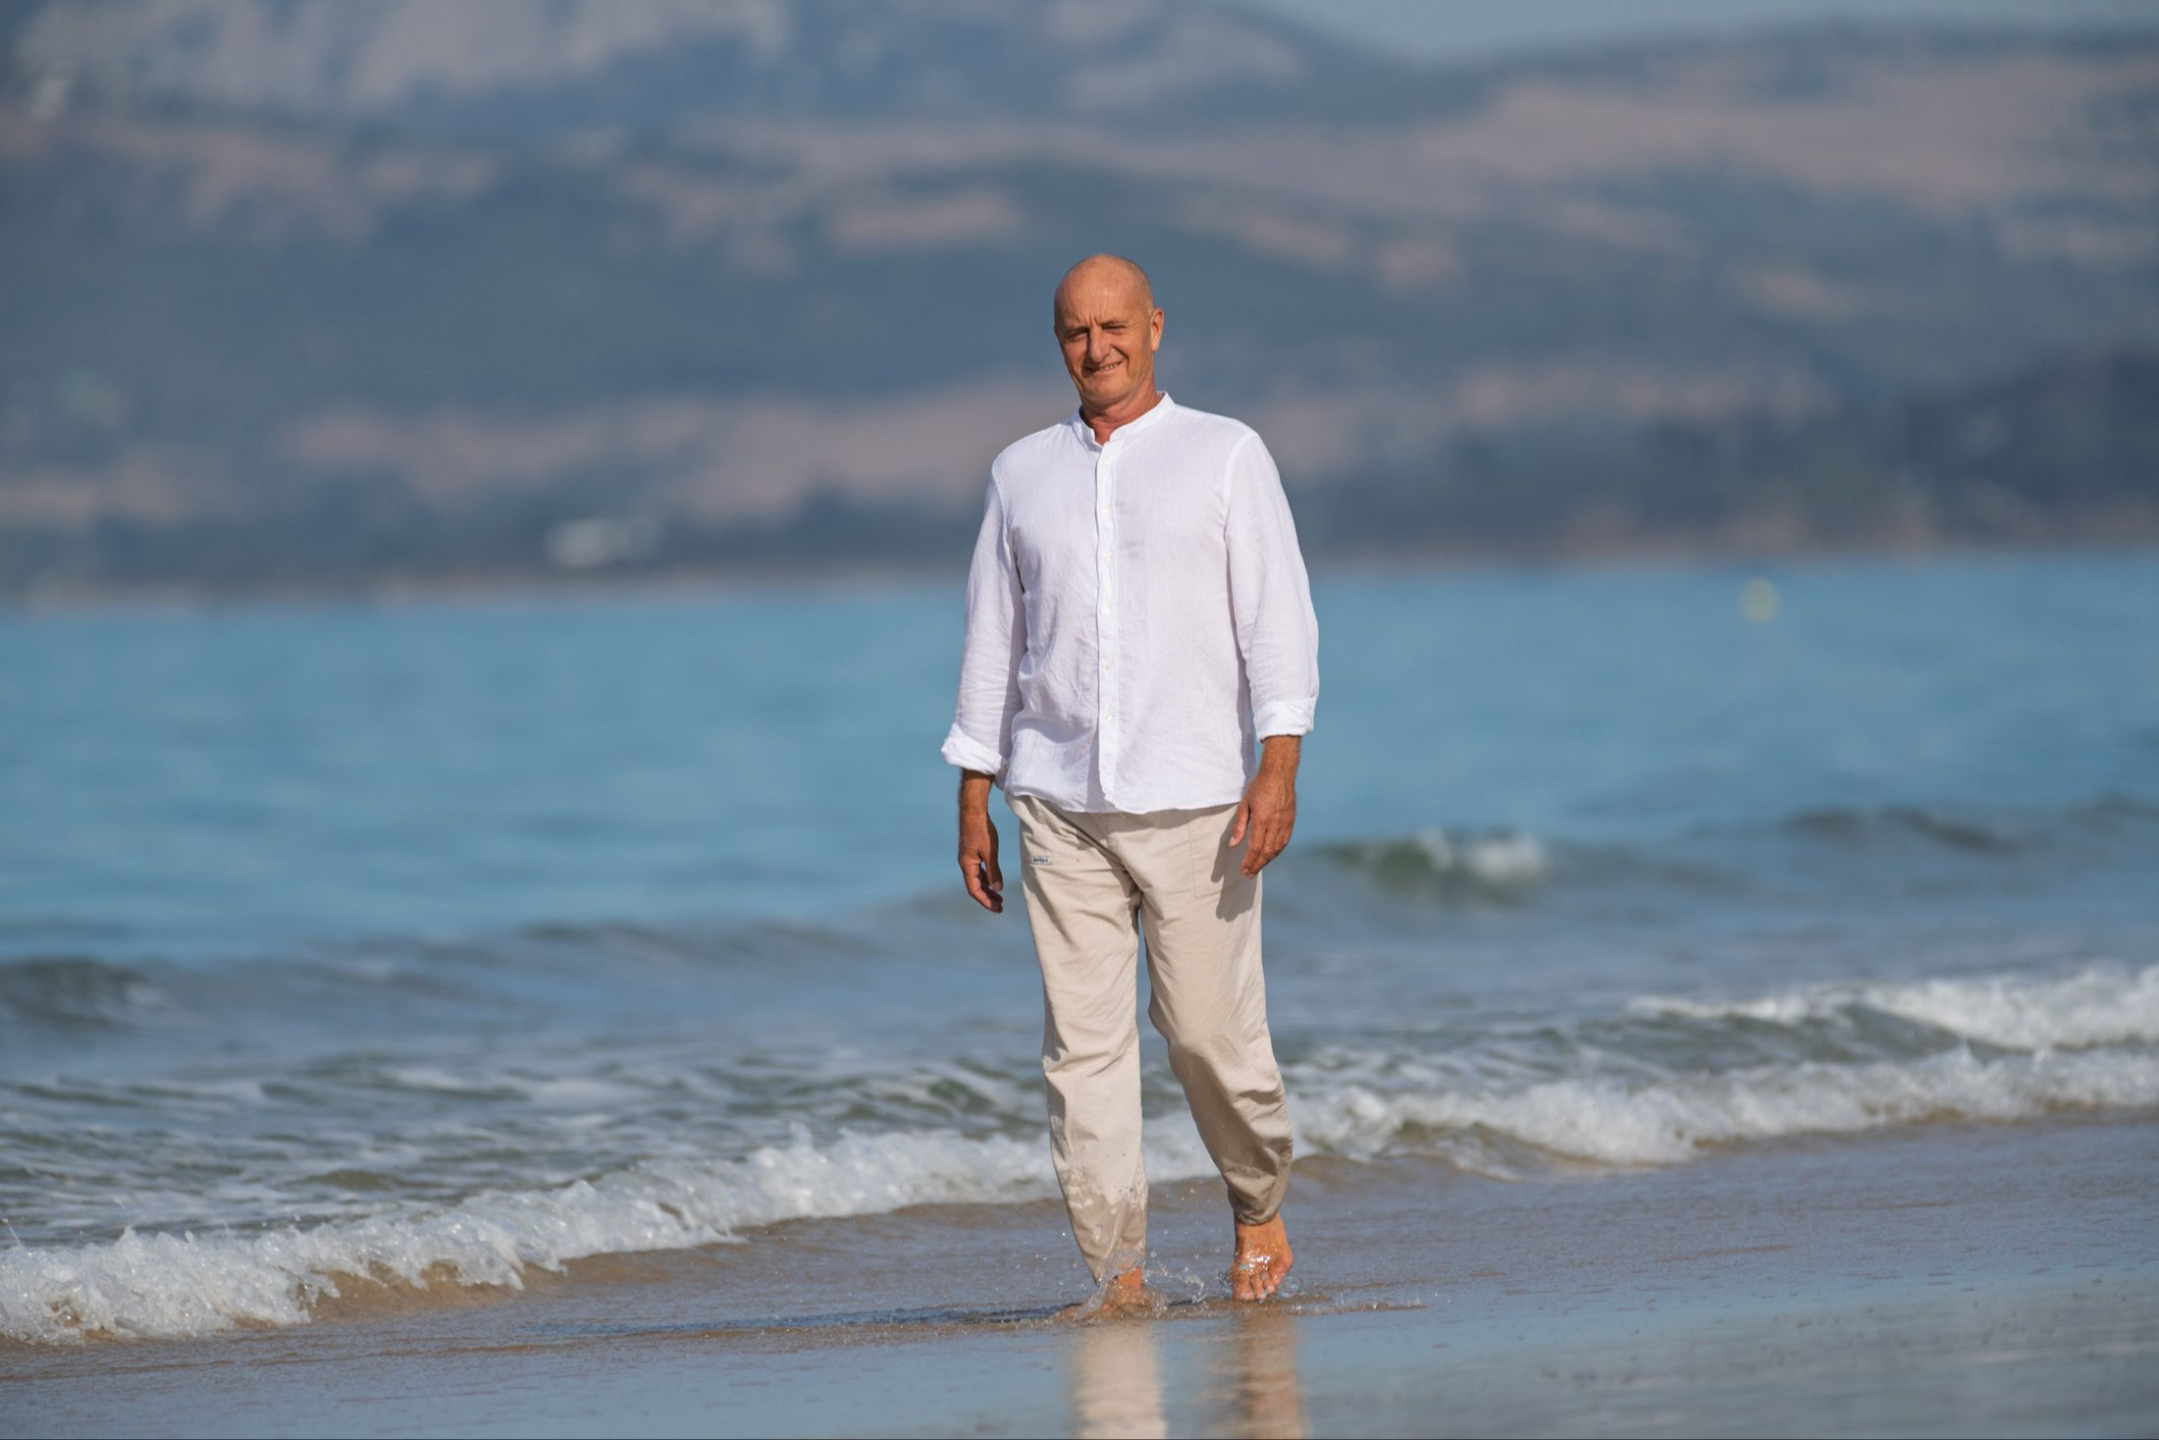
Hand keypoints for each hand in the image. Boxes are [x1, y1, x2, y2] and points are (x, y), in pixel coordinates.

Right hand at [958, 806, 1003, 911]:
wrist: (973, 812)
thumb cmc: (981, 831)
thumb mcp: (990, 852)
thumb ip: (994, 871)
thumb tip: (997, 889)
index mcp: (967, 865)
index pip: (974, 890)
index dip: (985, 901)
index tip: (997, 908)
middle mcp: (965, 864)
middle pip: (975, 887)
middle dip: (987, 898)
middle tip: (1000, 907)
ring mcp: (967, 859)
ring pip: (976, 879)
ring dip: (987, 889)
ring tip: (999, 897)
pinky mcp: (971, 853)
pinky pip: (978, 871)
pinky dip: (986, 878)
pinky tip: (993, 882)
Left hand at [1230, 743, 1298, 877]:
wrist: (1279, 774)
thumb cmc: (1259, 787)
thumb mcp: (1245, 804)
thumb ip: (1240, 826)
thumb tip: (1233, 844)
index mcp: (1262, 820)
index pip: (1255, 847)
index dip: (1249, 861)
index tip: (1243, 870)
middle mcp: (1275, 824)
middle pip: (1267, 852)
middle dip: (1257, 865)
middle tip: (1249, 874)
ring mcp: (1285, 823)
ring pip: (1277, 849)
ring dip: (1267, 861)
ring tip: (1258, 867)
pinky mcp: (1291, 821)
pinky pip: (1284, 841)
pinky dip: (1277, 851)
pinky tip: (1270, 856)